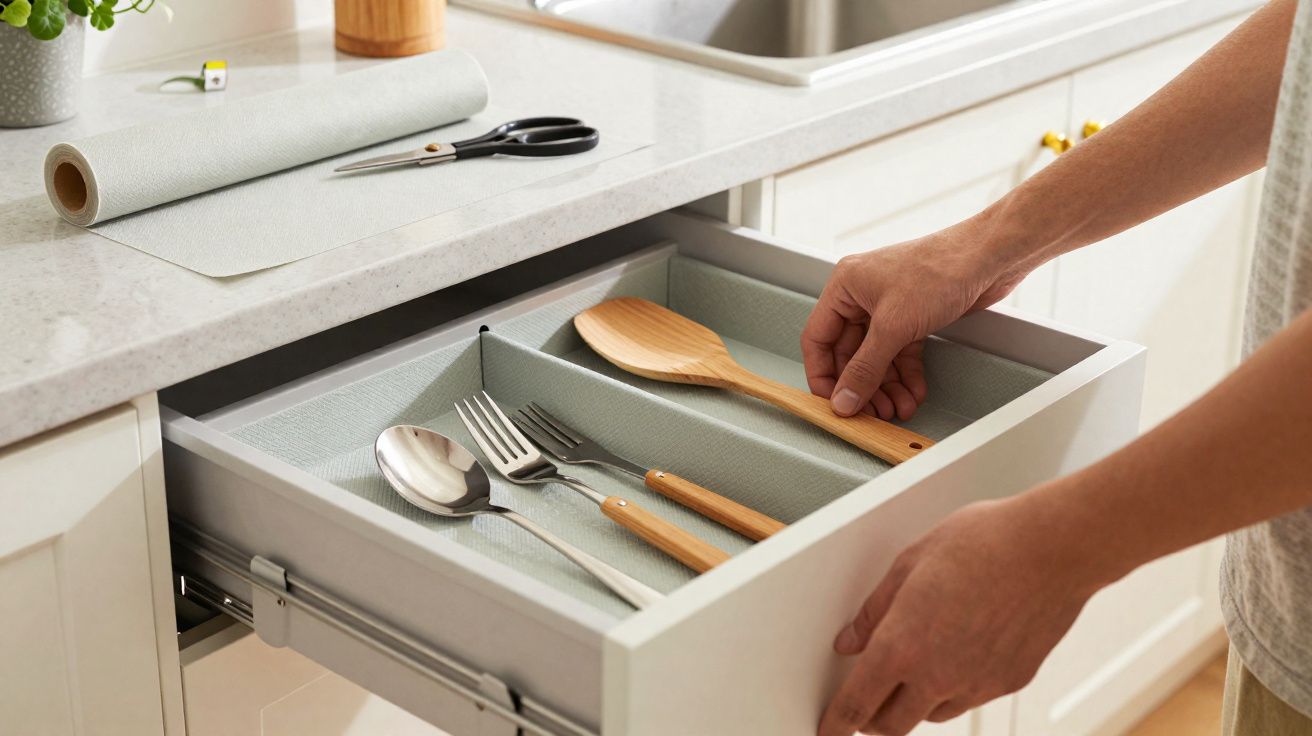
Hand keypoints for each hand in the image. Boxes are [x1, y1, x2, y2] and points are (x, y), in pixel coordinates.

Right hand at [802, 218, 1030, 418]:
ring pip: (877, 357)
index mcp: (844, 287)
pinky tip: (913, 392)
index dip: (823, 375)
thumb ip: (866, 368)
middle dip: (862, 385)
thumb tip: (845, 398)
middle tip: (871, 412)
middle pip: (849, 353)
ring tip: (897, 407)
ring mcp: (889, 307)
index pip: (818, 339)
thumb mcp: (893, 326)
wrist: (989, 258)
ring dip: (887, 386)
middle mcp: (863, 296)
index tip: (833, 402)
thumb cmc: (940, 269)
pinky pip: (901, 353)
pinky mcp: (913, 317)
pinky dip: (907, 375)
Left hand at [817, 496, 1111, 735]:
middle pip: (891, 725)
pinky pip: (969, 700)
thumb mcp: (910, 563)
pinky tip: (957, 657)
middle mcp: (938, 675)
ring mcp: (976, 684)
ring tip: (915, 670)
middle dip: (872, 719)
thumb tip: (851, 640)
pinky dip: (954, 690)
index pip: (857, 704)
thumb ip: (874, 610)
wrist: (1052, 550)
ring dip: (914, 704)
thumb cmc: (985, 543)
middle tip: (866, 702)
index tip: (828, 729)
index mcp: (903, 646)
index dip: (836, 723)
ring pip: (932, 715)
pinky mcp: (1008, 683)